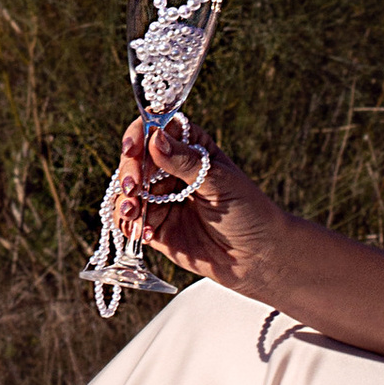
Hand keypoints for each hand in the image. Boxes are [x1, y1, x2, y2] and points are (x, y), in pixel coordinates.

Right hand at [108, 114, 293, 297]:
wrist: (257, 256)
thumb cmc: (248, 211)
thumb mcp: (220, 182)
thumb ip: (186, 162)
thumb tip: (154, 137)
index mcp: (191, 146)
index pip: (157, 129)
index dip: (139, 135)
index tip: (132, 150)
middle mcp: (171, 168)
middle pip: (136, 159)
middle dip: (129, 172)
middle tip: (133, 188)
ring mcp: (161, 197)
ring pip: (128, 190)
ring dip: (126, 201)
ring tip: (135, 214)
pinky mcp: (155, 225)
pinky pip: (130, 220)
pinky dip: (130, 225)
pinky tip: (144, 234)